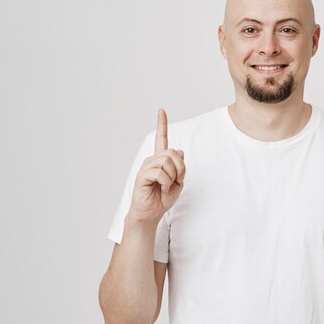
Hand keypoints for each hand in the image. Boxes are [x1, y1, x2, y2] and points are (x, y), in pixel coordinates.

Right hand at [129, 109, 185, 223]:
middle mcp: (152, 160)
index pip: (161, 139)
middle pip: (173, 153)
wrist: (151, 212)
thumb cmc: (163, 198)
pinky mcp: (142, 175)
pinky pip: (161, 172)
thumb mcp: (178, 181)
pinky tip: (161, 188)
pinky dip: (167, 182)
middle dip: (181, 168)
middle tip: (177, 181)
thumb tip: (179, 150)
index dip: (162, 124)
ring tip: (167, 185)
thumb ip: (180, 166)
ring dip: (173, 176)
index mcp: (160, 160)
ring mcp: (146, 166)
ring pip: (168, 161)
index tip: (161, 110)